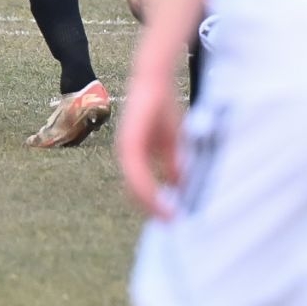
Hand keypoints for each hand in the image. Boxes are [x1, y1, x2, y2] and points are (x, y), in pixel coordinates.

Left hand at [115, 44, 183, 219]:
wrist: (155, 80)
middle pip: (136, 193)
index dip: (154, 205)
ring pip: (135, 188)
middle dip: (153, 211)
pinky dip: (149, 190)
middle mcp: (126, 156)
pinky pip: (137, 174)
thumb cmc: (161, 107)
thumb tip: (180, 187)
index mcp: (134, 156)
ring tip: (169, 219)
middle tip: (172, 225)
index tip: (171, 219)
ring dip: (151, 205)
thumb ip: (173, 164)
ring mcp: (126, 150)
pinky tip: (162, 200)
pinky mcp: (129, 143)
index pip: (140, 188)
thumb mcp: (172, 142)